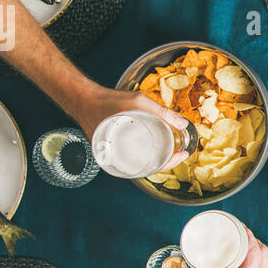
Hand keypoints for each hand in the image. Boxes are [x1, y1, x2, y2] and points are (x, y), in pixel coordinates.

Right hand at [70, 85, 192, 167]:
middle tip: (179, 152)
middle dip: (167, 161)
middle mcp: (120, 157)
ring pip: (141, 162)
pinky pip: (131, 155)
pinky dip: (144, 152)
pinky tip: (153, 145)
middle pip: (149, 166)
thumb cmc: (109, 101)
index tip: (184, 155)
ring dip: (157, 157)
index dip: (172, 163)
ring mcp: (116, 154)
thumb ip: (162, 112)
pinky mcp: (113, 150)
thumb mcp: (139, 102)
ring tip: (170, 148)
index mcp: (126, 152)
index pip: (154, 167)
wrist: (83, 100)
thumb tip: (183, 123)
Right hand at [191, 231, 267, 267]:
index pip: (256, 253)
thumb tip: (193, 251)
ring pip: (266, 264)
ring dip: (253, 253)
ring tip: (236, 249)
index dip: (249, 237)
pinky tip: (239, 265)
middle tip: (236, 236)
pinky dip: (253, 265)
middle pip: (265, 255)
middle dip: (252, 242)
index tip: (239, 228)